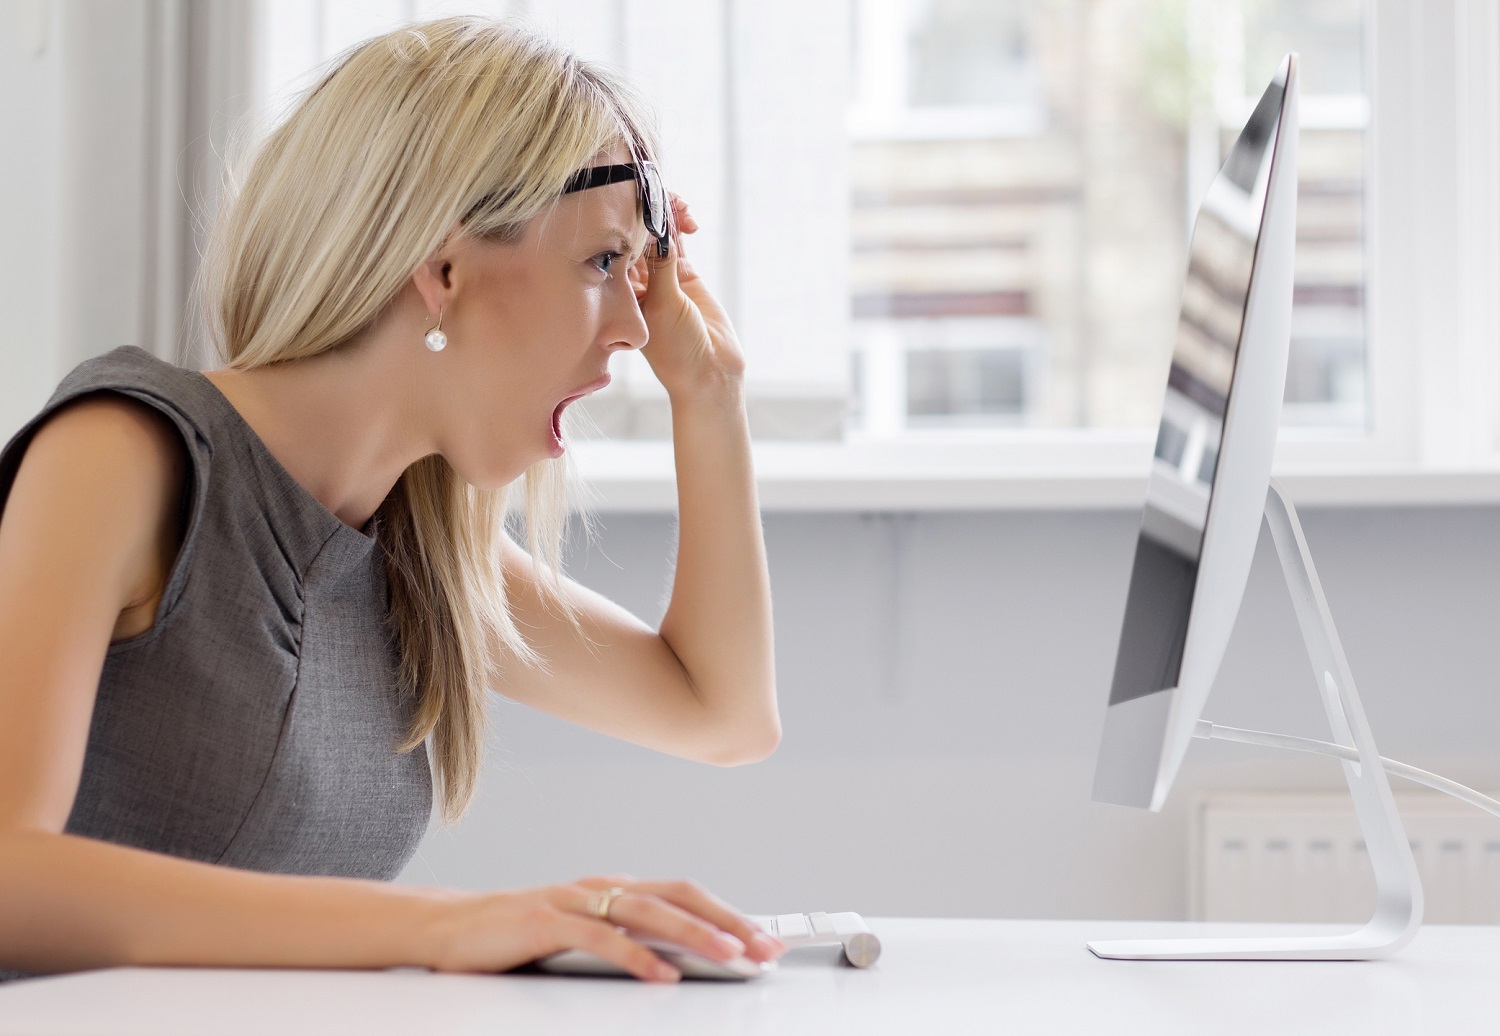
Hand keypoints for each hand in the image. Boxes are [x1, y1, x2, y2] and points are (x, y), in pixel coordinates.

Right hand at [422, 874, 785, 981]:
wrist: (447, 927)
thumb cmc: (516, 933)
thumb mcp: (581, 934)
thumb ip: (624, 939)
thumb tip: (678, 959)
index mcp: (614, 889)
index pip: (685, 894)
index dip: (728, 913)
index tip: (766, 938)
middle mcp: (601, 887)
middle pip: (679, 896)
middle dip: (728, 921)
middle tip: (764, 947)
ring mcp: (574, 901)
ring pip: (649, 912)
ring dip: (695, 935)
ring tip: (729, 955)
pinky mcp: (546, 922)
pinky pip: (602, 939)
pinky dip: (638, 957)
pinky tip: (663, 975)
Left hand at [629, 197, 745, 402]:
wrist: (710, 372)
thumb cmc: (676, 350)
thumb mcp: (663, 305)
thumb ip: (660, 266)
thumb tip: (655, 227)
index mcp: (618, 291)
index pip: (615, 245)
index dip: (623, 220)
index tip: (631, 199)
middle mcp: (635, 282)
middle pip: (634, 235)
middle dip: (645, 212)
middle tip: (659, 195)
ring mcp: (661, 277)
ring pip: (658, 235)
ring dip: (666, 215)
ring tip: (680, 207)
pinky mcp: (684, 277)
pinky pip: (678, 243)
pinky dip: (681, 225)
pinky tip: (687, 218)